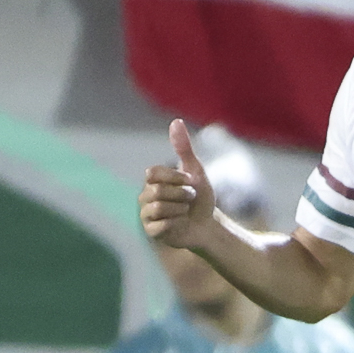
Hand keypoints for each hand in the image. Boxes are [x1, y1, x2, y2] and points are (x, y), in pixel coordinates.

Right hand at [137, 119, 220, 248]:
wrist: (208, 224)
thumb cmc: (200, 197)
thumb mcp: (194, 170)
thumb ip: (183, 147)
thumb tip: (176, 121)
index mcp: (152, 181)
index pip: (153, 173)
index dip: (175, 177)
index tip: (190, 181)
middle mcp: (145, 196)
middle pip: (158, 191)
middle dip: (182, 194)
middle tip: (190, 199)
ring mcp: (146, 215)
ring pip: (159, 208)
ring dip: (180, 209)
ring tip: (185, 211)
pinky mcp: (152, 232)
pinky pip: (161, 225)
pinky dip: (177, 223)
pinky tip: (181, 224)